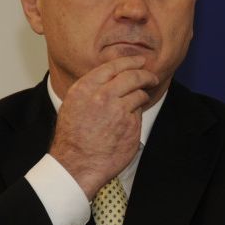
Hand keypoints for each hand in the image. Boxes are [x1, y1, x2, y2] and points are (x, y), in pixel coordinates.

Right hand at [49, 56, 158, 198]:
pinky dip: (137, 114)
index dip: (130, 61)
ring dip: (142, 95)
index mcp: (86, 88)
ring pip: (138, 93)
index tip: (139, 61)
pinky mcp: (130, 125)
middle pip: (132, 76)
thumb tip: (110, 76)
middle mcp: (102, 96)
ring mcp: (118, 111)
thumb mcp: (73, 104)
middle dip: (145, 74)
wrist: (77, 164)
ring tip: (141, 99)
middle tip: (152, 77)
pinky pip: (138, 112)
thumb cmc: (73, 137)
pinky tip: (129, 121)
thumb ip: (91, 88)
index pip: (113, 66)